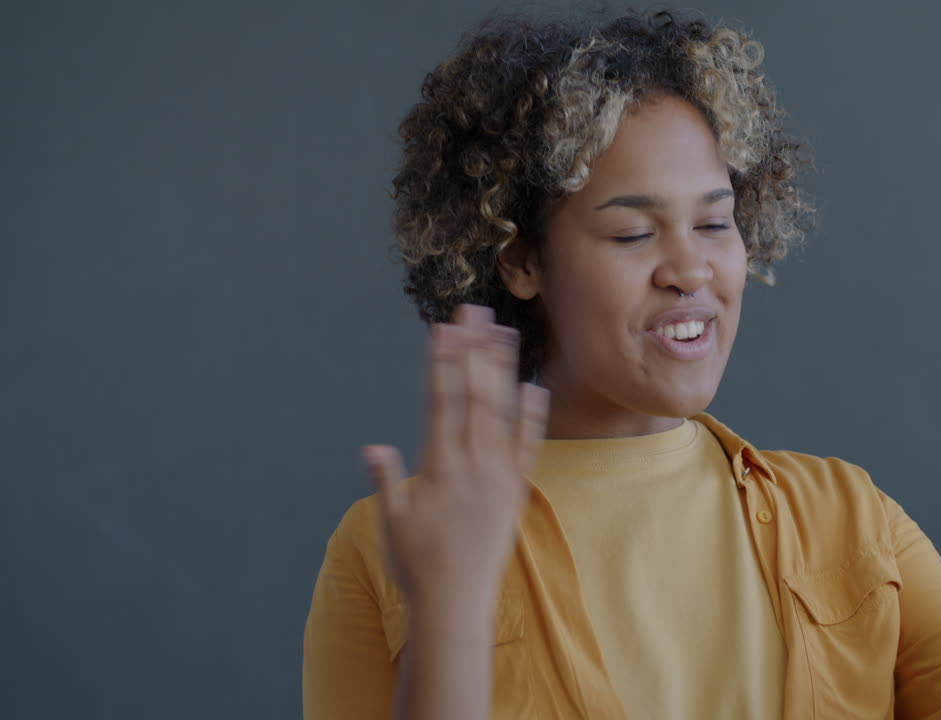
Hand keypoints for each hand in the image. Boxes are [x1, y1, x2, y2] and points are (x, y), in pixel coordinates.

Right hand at [361, 304, 549, 600]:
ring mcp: (498, 477)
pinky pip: (528, 449)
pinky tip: (533, 386)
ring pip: (502, 413)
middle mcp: (473, 466)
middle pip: (473, 395)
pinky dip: (531, 417)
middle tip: (474, 310)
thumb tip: (374, 448)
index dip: (443, 362)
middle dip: (472, 349)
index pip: (441, 402)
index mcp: (438, 468)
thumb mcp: (391, 523)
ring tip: (504, 331)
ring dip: (501, 370)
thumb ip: (386, 482)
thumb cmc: (416, 565)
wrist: (457, 604)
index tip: (444, 328)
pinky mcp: (516, 492)